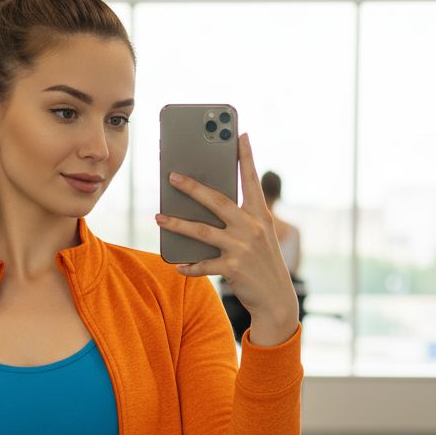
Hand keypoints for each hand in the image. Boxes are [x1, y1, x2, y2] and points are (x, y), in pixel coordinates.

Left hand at [156, 132, 298, 323]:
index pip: (252, 181)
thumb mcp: (259, 237)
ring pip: (202, 231)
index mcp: (261, 216)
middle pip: (217, 201)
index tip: (240, 134)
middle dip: (193, 187)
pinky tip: (178, 264)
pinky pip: (203, 264)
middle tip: (172, 176)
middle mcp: (253, 228)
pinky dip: (189, 265)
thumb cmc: (262, 264)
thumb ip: (239, 220)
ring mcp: (242, 248)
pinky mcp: (233, 268)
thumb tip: (205, 207)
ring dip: (177, 224)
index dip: (246, 157)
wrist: (277, 300)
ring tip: (158, 218)